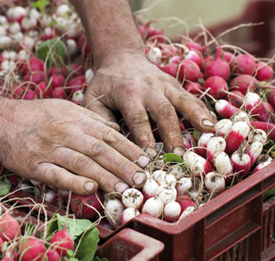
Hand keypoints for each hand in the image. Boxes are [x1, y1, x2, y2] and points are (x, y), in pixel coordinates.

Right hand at [0, 98, 148, 194]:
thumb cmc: (35, 115)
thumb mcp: (65, 108)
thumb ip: (90, 119)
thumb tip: (115, 131)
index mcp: (76, 119)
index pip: (109, 135)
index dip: (129, 149)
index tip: (145, 162)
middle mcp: (66, 132)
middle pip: (100, 150)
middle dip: (123, 165)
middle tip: (142, 180)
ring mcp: (49, 148)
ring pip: (82, 163)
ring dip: (105, 176)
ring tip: (124, 189)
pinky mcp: (34, 164)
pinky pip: (56, 174)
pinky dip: (73, 182)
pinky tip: (90, 189)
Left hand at [83, 49, 215, 154]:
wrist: (120, 57)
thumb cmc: (105, 84)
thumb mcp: (93, 97)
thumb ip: (100, 118)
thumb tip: (115, 139)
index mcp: (127, 93)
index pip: (138, 118)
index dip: (145, 137)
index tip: (150, 156)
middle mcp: (148, 88)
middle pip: (164, 112)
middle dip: (172, 134)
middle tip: (178, 156)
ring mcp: (165, 84)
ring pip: (183, 101)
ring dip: (196, 117)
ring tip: (208, 133)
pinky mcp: (174, 85)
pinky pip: (191, 97)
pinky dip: (203, 110)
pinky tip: (213, 124)